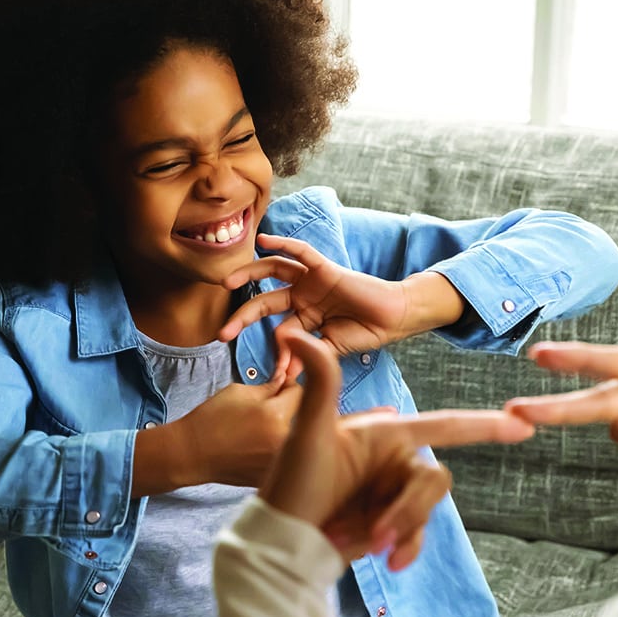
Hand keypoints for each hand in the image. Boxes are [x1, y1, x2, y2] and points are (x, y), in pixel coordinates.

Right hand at [131, 372, 302, 495]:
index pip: (301, 392)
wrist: (191, 454)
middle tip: (270, 408)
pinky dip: (279, 449)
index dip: (289, 386)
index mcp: (276, 416)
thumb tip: (289, 380)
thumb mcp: (239, 392)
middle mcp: (283, 441)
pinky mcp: (274, 475)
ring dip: (288, 429)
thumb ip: (270, 386)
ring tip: (263, 429)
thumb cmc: (210, 420)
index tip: (279, 388)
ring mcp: (280, 462)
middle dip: (291, 408)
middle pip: (304, 416)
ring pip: (298, 438)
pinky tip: (258, 446)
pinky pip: (287, 456)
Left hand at [218, 234, 464, 357]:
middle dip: (242, 317)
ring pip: (273, 271)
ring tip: (227, 282)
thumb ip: (307, 355)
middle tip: (222, 334)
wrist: (395, 319)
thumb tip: (286, 374)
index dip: (275, 353)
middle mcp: (303, 296)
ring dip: (248, 274)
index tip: (276, 376)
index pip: (278, 331)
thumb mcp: (330, 349)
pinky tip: (263, 240)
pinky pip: (302, 252)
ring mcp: (312, 281)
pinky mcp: (325, 268)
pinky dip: (283, 244)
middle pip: (264, 301)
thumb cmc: (366, 332)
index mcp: (304, 317)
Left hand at [260, 329, 534, 568]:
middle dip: (408, 509)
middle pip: (434, 479)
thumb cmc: (290, 483)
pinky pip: (418, 533)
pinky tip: (386, 560)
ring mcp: (395, 493)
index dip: (484, 424)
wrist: (282, 540)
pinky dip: (405, 546)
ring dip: (398, 529)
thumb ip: (319, 382)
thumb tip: (295, 334)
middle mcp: (396, 460)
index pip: (445, 425)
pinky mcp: (392, 522)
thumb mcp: (306, 432)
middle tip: (376, 535)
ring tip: (359, 543)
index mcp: (386, 433)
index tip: (523, 423)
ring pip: (426, 510)